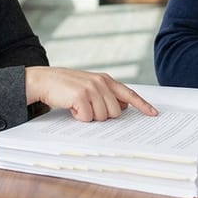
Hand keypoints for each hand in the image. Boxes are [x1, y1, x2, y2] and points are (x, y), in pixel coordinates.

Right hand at [25, 67, 158, 121]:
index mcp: (106, 80)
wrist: (44, 80)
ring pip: (102, 117)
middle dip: (102, 115)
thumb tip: (122, 107)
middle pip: (115, 113)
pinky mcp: (80, 95)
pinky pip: (87, 118)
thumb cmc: (66, 87)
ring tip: (77, 105)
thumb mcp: (89, 86)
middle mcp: (101, 82)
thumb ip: (106, 94)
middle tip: (87, 107)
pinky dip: (78, 117)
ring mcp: (91, 88)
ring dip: (89, 116)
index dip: (142, 105)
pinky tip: (71, 107)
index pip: (129, 94)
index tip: (154, 114)